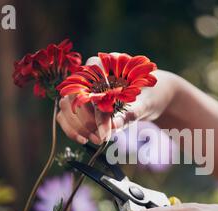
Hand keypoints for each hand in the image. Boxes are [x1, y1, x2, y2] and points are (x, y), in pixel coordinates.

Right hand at [56, 53, 178, 144]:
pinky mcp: (79, 103)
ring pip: (66, 105)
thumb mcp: (145, 105)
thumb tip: (112, 126)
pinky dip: (72, 128)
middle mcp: (91, 73)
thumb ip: (129, 114)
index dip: (95, 105)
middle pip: (74, 94)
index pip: (90, 80)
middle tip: (101, 137)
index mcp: (108, 64)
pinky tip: (85, 139)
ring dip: (78, 126)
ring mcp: (82, 88)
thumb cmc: (150, 96)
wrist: (151, 97)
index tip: (105, 127)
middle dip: (86, 119)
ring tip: (97, 140)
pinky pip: (66, 114)